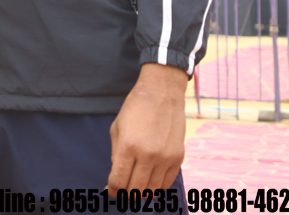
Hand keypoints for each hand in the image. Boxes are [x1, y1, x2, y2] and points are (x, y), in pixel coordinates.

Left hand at [108, 63, 188, 192]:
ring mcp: (165, 158)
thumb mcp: (117, 129)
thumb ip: (116, 155)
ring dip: (141, 192)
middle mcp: (148, 155)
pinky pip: (167, 183)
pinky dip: (156, 187)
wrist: (161, 94)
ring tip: (134, 187)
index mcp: (128, 147)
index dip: (112, 190)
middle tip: (121, 191)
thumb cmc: (135, 109)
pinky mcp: (178, 158)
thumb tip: (116, 177)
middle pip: (135, 190)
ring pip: (152, 190)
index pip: (118, 181)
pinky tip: (149, 182)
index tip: (110, 191)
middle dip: (125, 194)